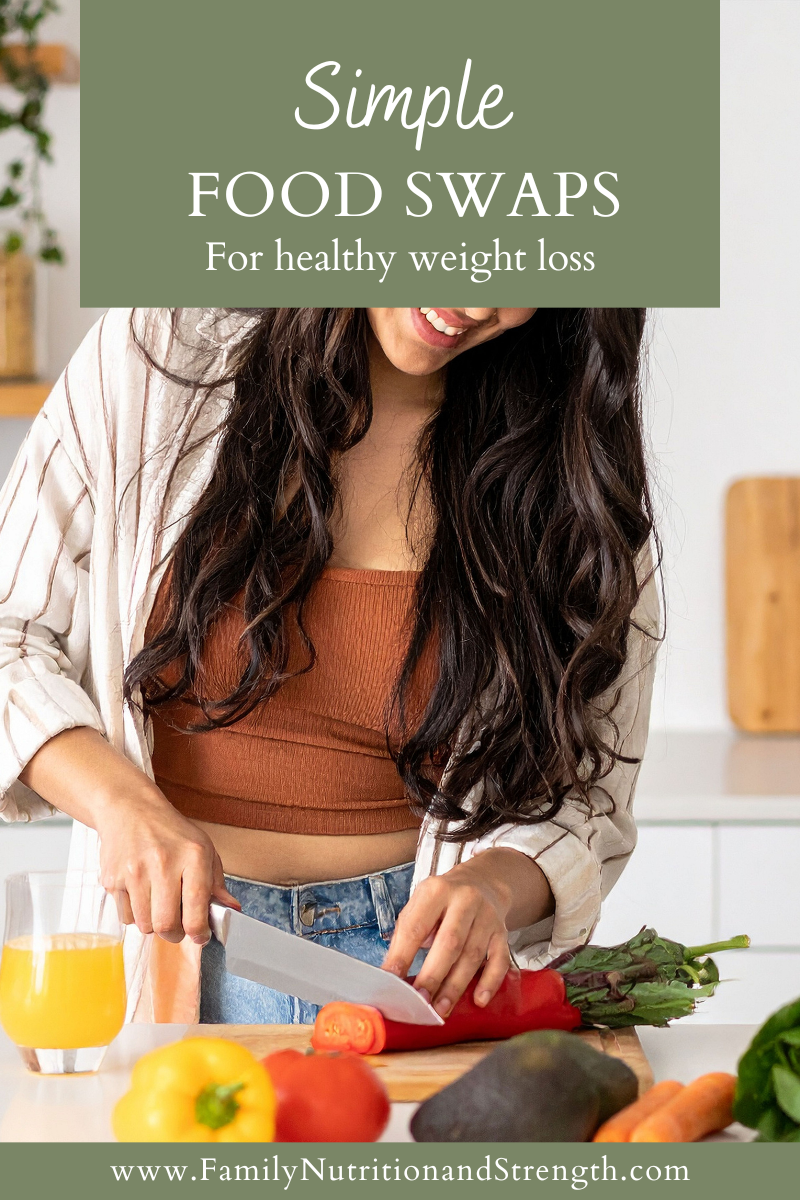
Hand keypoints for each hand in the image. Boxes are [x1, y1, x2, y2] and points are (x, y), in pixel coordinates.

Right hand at [19, 726, 238, 944]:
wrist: (129, 809)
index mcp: (193, 854)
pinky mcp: (111, 879)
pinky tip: (140, 895)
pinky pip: (125, 918)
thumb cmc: (171, 832)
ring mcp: (134, 871)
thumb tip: (232, 911)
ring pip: (145, 925)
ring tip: (159, 905)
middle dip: (175, 934)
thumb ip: (216, 883)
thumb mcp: (203, 848)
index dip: (199, 931)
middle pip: (167, 924)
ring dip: (154, 924)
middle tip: (178, 927)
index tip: (200, 936)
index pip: (197, 906)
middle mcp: (163, 862)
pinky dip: (135, 915)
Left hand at [382, 848, 552, 1017]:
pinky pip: (500, 960)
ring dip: (455, 986)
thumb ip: (406, 936)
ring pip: (472, 955)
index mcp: (436, 891)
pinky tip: (479, 1001)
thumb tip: (391, 974)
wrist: (483, 882)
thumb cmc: (443, 902)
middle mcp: (464, 900)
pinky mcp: (502, 932)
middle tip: (420, 1002)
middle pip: (449, 942)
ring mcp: (487, 916)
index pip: (416, 926)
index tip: (392, 981)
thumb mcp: (420, 906)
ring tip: (440, 1009)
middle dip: (433, 976)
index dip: (402, 956)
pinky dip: (489, 982)